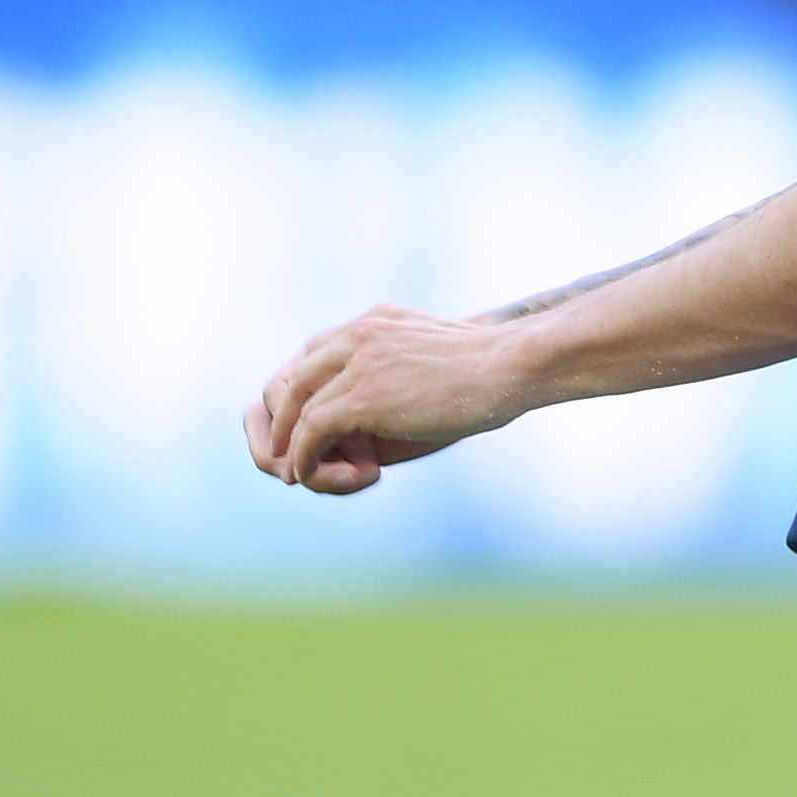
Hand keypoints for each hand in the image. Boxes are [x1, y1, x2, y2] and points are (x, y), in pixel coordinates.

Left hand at [243, 306, 526, 493]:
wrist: (513, 366)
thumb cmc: (489, 370)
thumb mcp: (430, 358)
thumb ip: (398, 370)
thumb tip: (396, 402)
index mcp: (373, 322)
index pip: (312, 354)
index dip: (302, 393)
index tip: (305, 424)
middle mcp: (357, 334)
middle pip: (292, 378)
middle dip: (284, 419)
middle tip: (285, 451)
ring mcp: (358, 361)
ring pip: (297, 407)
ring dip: (291, 444)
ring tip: (294, 470)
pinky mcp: (363, 395)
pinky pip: (311, 429)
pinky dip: (303, 456)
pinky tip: (306, 474)